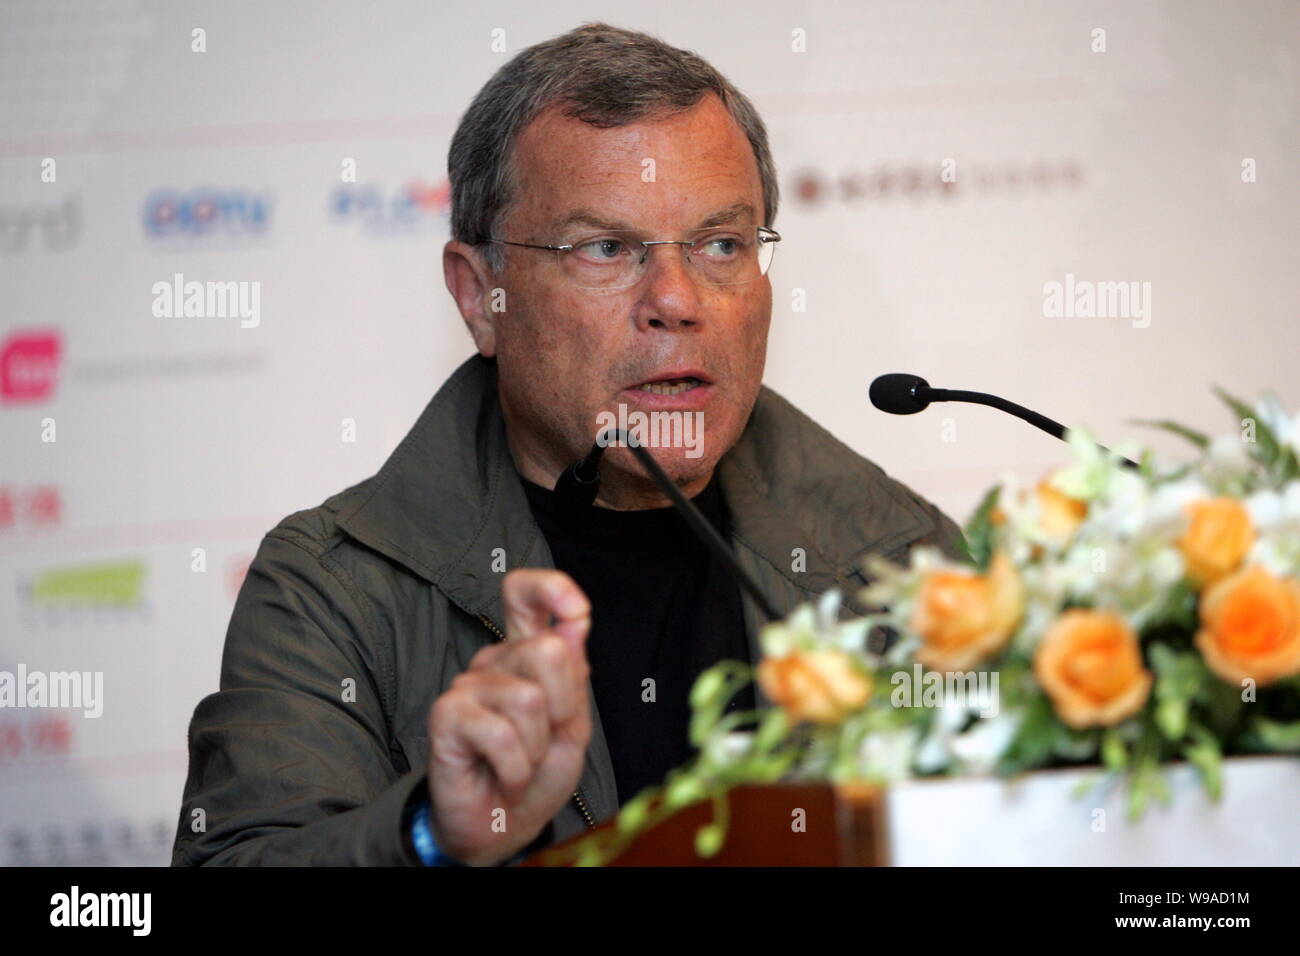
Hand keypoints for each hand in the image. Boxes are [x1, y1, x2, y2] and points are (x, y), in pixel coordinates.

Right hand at [425, 568, 591, 864]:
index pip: (525, 594)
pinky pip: (502, 733)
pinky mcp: (446, 715)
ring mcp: (468, 685)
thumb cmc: (536, 774)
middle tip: (545, 737)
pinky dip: (516, 767)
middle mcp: (494, 661)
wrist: (502, 826)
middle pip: (548, 651)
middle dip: (564, 706)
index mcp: (525, 654)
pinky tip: (505, 775)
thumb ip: (574, 674)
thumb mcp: (572, 726)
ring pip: (530, 699)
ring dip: (536, 746)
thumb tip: (575, 624)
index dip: (553, 589)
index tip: (576, 611)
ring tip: (520, 761)